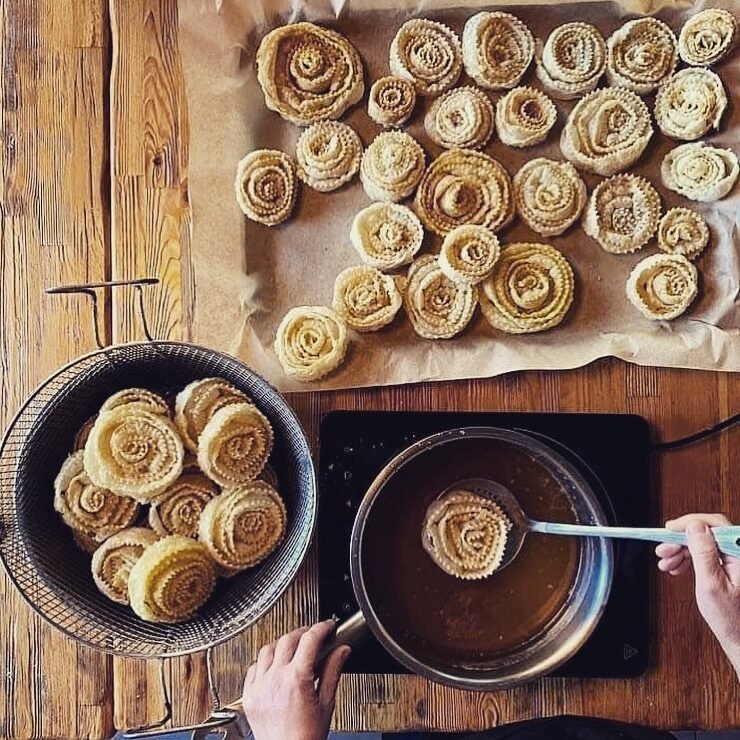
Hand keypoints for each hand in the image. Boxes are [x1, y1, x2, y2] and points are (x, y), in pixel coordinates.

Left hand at [242, 620, 350, 739]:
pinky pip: (253, 668)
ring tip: (294, 649)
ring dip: (282, 644)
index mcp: (296, 679)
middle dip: (304, 632)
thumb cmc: (306, 738)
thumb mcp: (326, 703)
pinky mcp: (249, 696)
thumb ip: (332, 672)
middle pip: (288, 639)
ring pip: (268, 649)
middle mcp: (275, 679)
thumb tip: (342, 651)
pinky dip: (264, 662)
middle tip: (314, 636)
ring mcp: (259, 687)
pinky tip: (274, 667)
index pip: (310, 639)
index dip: (321, 628)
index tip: (327, 627)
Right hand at [656, 513, 739, 677]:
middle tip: (663, 550)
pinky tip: (677, 567)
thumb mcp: (711, 584)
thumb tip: (694, 526)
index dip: (690, 523)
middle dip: (681, 541)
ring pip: (703, 544)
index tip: (670, 528)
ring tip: (667, 563)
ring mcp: (735, 560)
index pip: (715, 525)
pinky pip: (705, 555)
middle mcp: (739, 554)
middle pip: (707, 534)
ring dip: (682, 551)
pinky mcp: (729, 567)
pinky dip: (688, 559)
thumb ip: (703, 553)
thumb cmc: (731, 618)